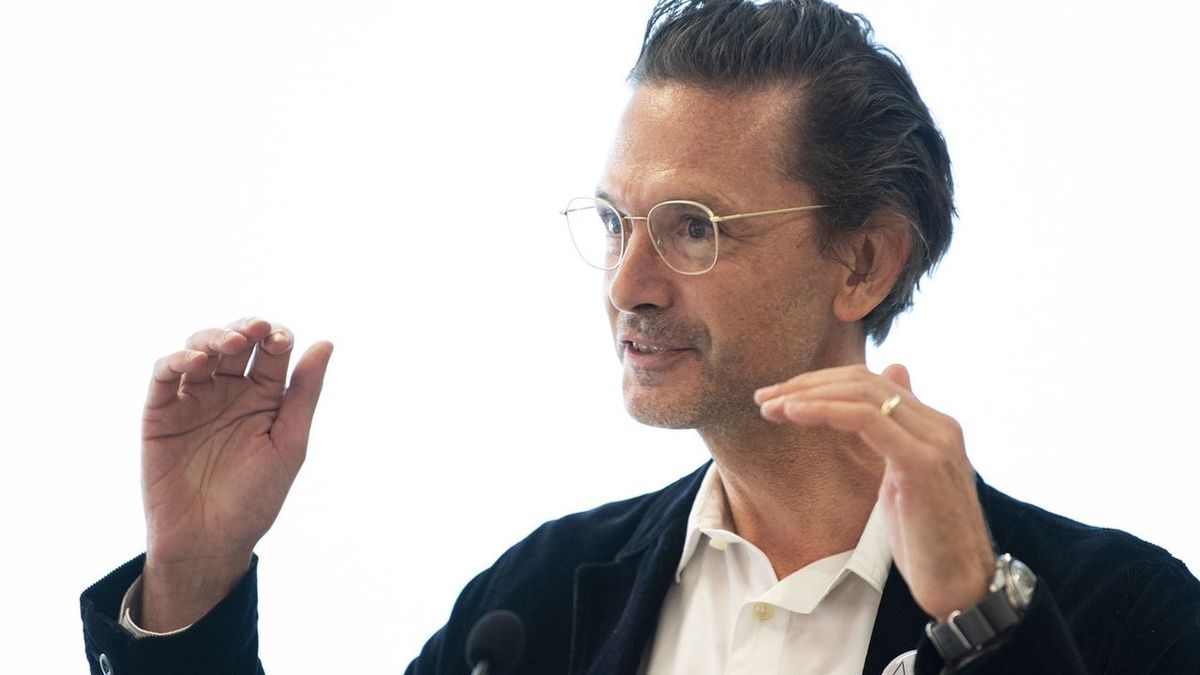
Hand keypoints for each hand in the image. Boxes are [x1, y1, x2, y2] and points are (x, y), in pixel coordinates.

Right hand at [139, 318, 332, 630]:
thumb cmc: (256, 498)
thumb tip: (325, 343)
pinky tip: (198, 362)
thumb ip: (304, 393)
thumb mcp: (289, 443)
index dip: (277, 337)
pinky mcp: (160, 414)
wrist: (210, 541)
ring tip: (231, 344)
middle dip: (246, 329)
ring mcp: (194, 400)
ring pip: (199, 349)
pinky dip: (177, 360)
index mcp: (264, 398)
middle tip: (257, 331)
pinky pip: (165, 375)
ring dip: (214, 338)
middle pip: (235, 343)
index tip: (282, 340)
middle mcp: (229, 393)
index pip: (271, 352)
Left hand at [754, 364, 993, 619]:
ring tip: (770, 406)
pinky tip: (794, 414)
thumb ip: (889, 439)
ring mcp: (933, 440)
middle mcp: (938, 424)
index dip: (821, 383)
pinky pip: (864, 419)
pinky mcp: (921, 462)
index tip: (781, 396)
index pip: (871, 382)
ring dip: (807, 395)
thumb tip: (876, 411)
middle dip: (807, 384)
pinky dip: (824, 410)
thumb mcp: (900, 483)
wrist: (959, 584)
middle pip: (862, 381)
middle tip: (765, 397)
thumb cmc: (926, 542)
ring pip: (861, 393)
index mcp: (934, 425)